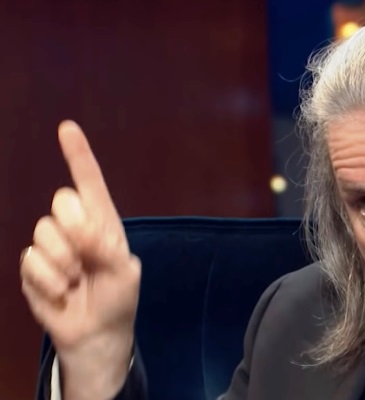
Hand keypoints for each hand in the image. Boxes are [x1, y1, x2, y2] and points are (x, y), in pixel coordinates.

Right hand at [20, 121, 140, 399]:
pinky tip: (61, 293)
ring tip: (76, 281)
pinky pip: (31, 261)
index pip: (90, 183)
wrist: (95, 333)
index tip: (67, 128)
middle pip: (62, 202)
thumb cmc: (117, 298)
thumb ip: (103, 247)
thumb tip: (78, 225)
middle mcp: (75, 226)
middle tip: (87, 259)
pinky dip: (49, 282)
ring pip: (44, 233)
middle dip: (74, 229)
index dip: (78, 155)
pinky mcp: (32, 266)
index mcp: (103, 221)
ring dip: (63, 262)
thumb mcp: (123, 274)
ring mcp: (52, 245)